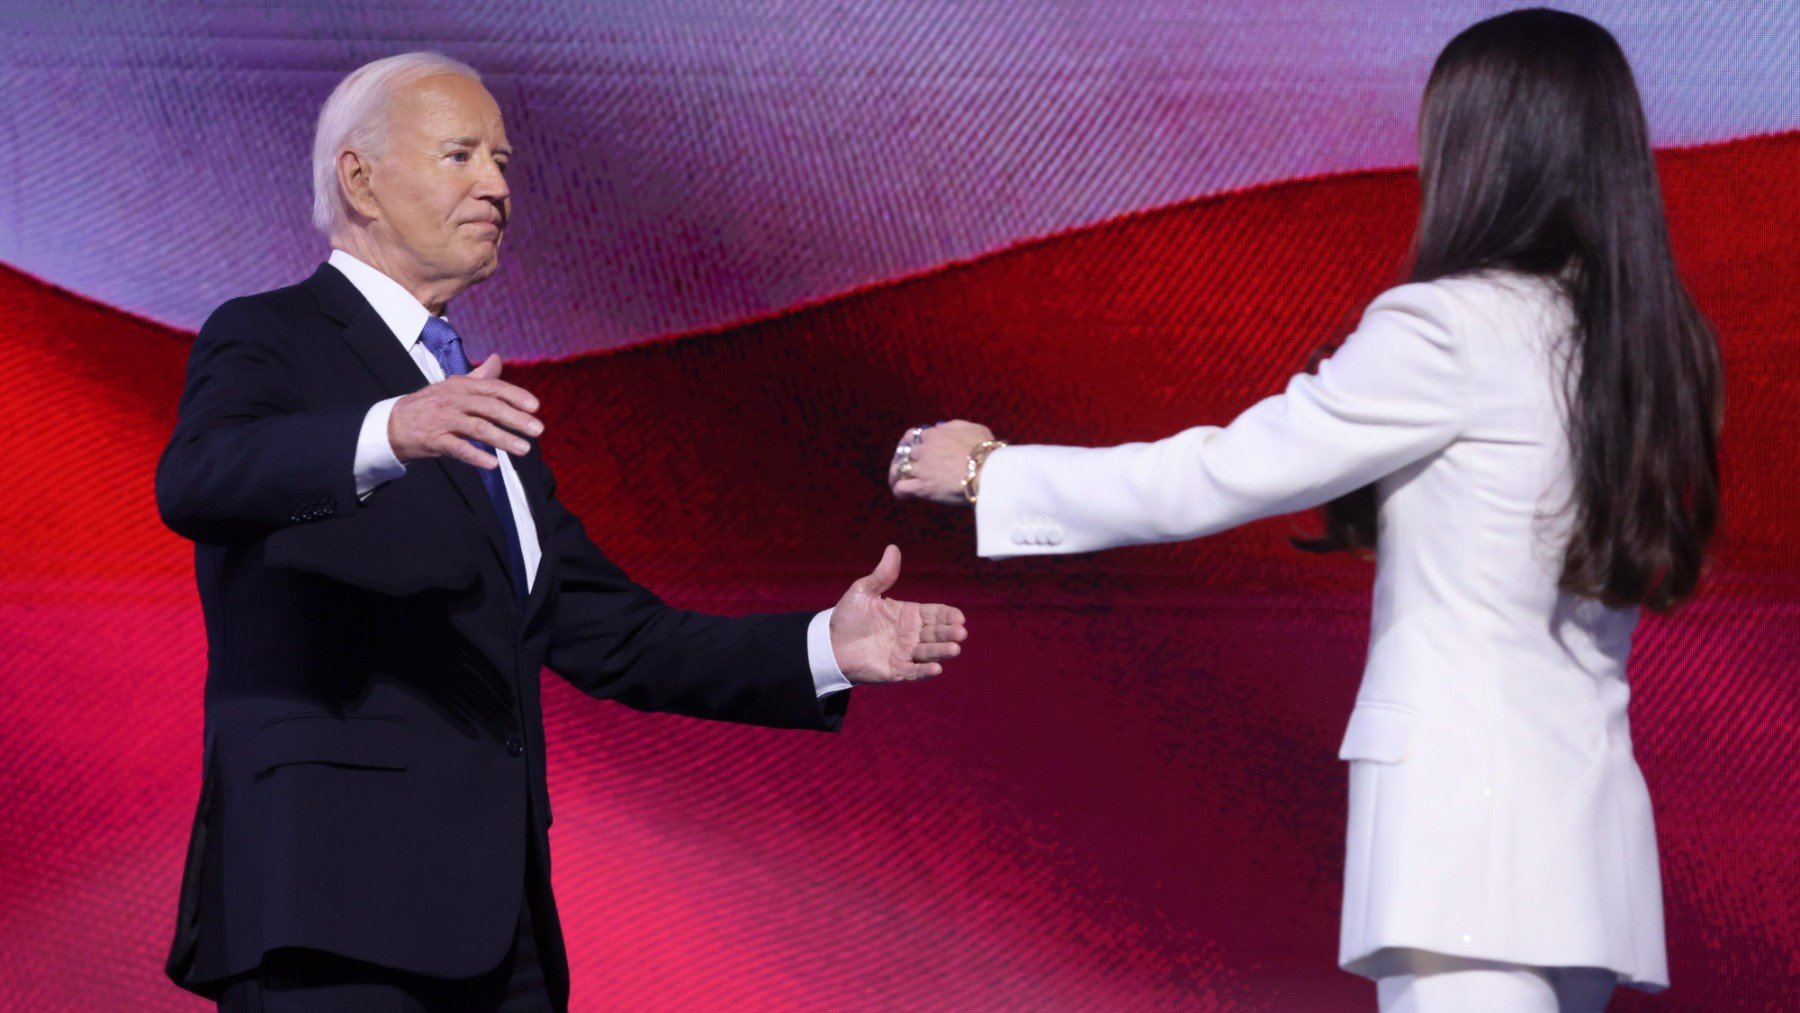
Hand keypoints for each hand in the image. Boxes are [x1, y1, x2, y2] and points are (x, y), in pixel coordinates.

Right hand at [389, 354, 543, 469]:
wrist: (393, 423)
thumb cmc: (429, 405)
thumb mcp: (452, 387)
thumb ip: (478, 377)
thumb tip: (497, 360)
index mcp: (461, 386)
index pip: (493, 387)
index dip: (516, 396)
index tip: (535, 407)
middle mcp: (454, 400)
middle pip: (490, 407)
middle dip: (516, 419)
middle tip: (538, 430)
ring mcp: (444, 420)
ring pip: (478, 428)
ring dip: (503, 439)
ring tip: (523, 449)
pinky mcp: (434, 440)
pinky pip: (458, 448)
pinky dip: (476, 456)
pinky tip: (493, 464)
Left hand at [829, 545, 967, 682]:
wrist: (830, 644)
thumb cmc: (848, 617)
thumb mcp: (864, 591)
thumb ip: (882, 575)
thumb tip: (893, 548)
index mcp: (908, 614)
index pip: (935, 614)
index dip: (948, 615)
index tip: (959, 616)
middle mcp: (911, 634)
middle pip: (936, 633)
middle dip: (950, 633)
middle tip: (960, 632)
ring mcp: (906, 653)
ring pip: (929, 652)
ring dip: (942, 651)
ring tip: (954, 649)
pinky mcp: (897, 670)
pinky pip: (915, 672)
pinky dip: (926, 671)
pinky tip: (936, 669)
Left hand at [888, 420, 994, 505]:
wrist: (987, 473)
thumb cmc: (985, 451)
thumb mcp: (973, 428)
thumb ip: (955, 426)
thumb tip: (941, 426)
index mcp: (935, 434)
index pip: (914, 435)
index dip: (911, 442)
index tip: (912, 448)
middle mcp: (924, 449)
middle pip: (905, 452)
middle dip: (903, 458)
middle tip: (903, 466)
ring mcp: (922, 468)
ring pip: (899, 469)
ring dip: (895, 475)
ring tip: (895, 480)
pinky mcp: (922, 487)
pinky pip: (902, 488)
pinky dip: (899, 491)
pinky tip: (902, 495)